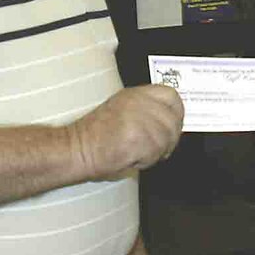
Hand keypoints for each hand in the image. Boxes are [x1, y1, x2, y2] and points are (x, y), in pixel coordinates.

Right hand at [69, 85, 183, 178]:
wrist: (77, 149)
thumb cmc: (94, 135)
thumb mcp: (122, 110)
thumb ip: (146, 111)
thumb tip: (170, 121)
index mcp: (135, 94)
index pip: (172, 95)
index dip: (177, 113)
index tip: (174, 125)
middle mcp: (138, 103)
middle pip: (173, 120)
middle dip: (169, 138)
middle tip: (158, 148)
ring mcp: (138, 119)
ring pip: (166, 139)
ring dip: (156, 152)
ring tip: (138, 153)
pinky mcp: (137, 138)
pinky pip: (156, 153)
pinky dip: (146, 161)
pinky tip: (132, 158)